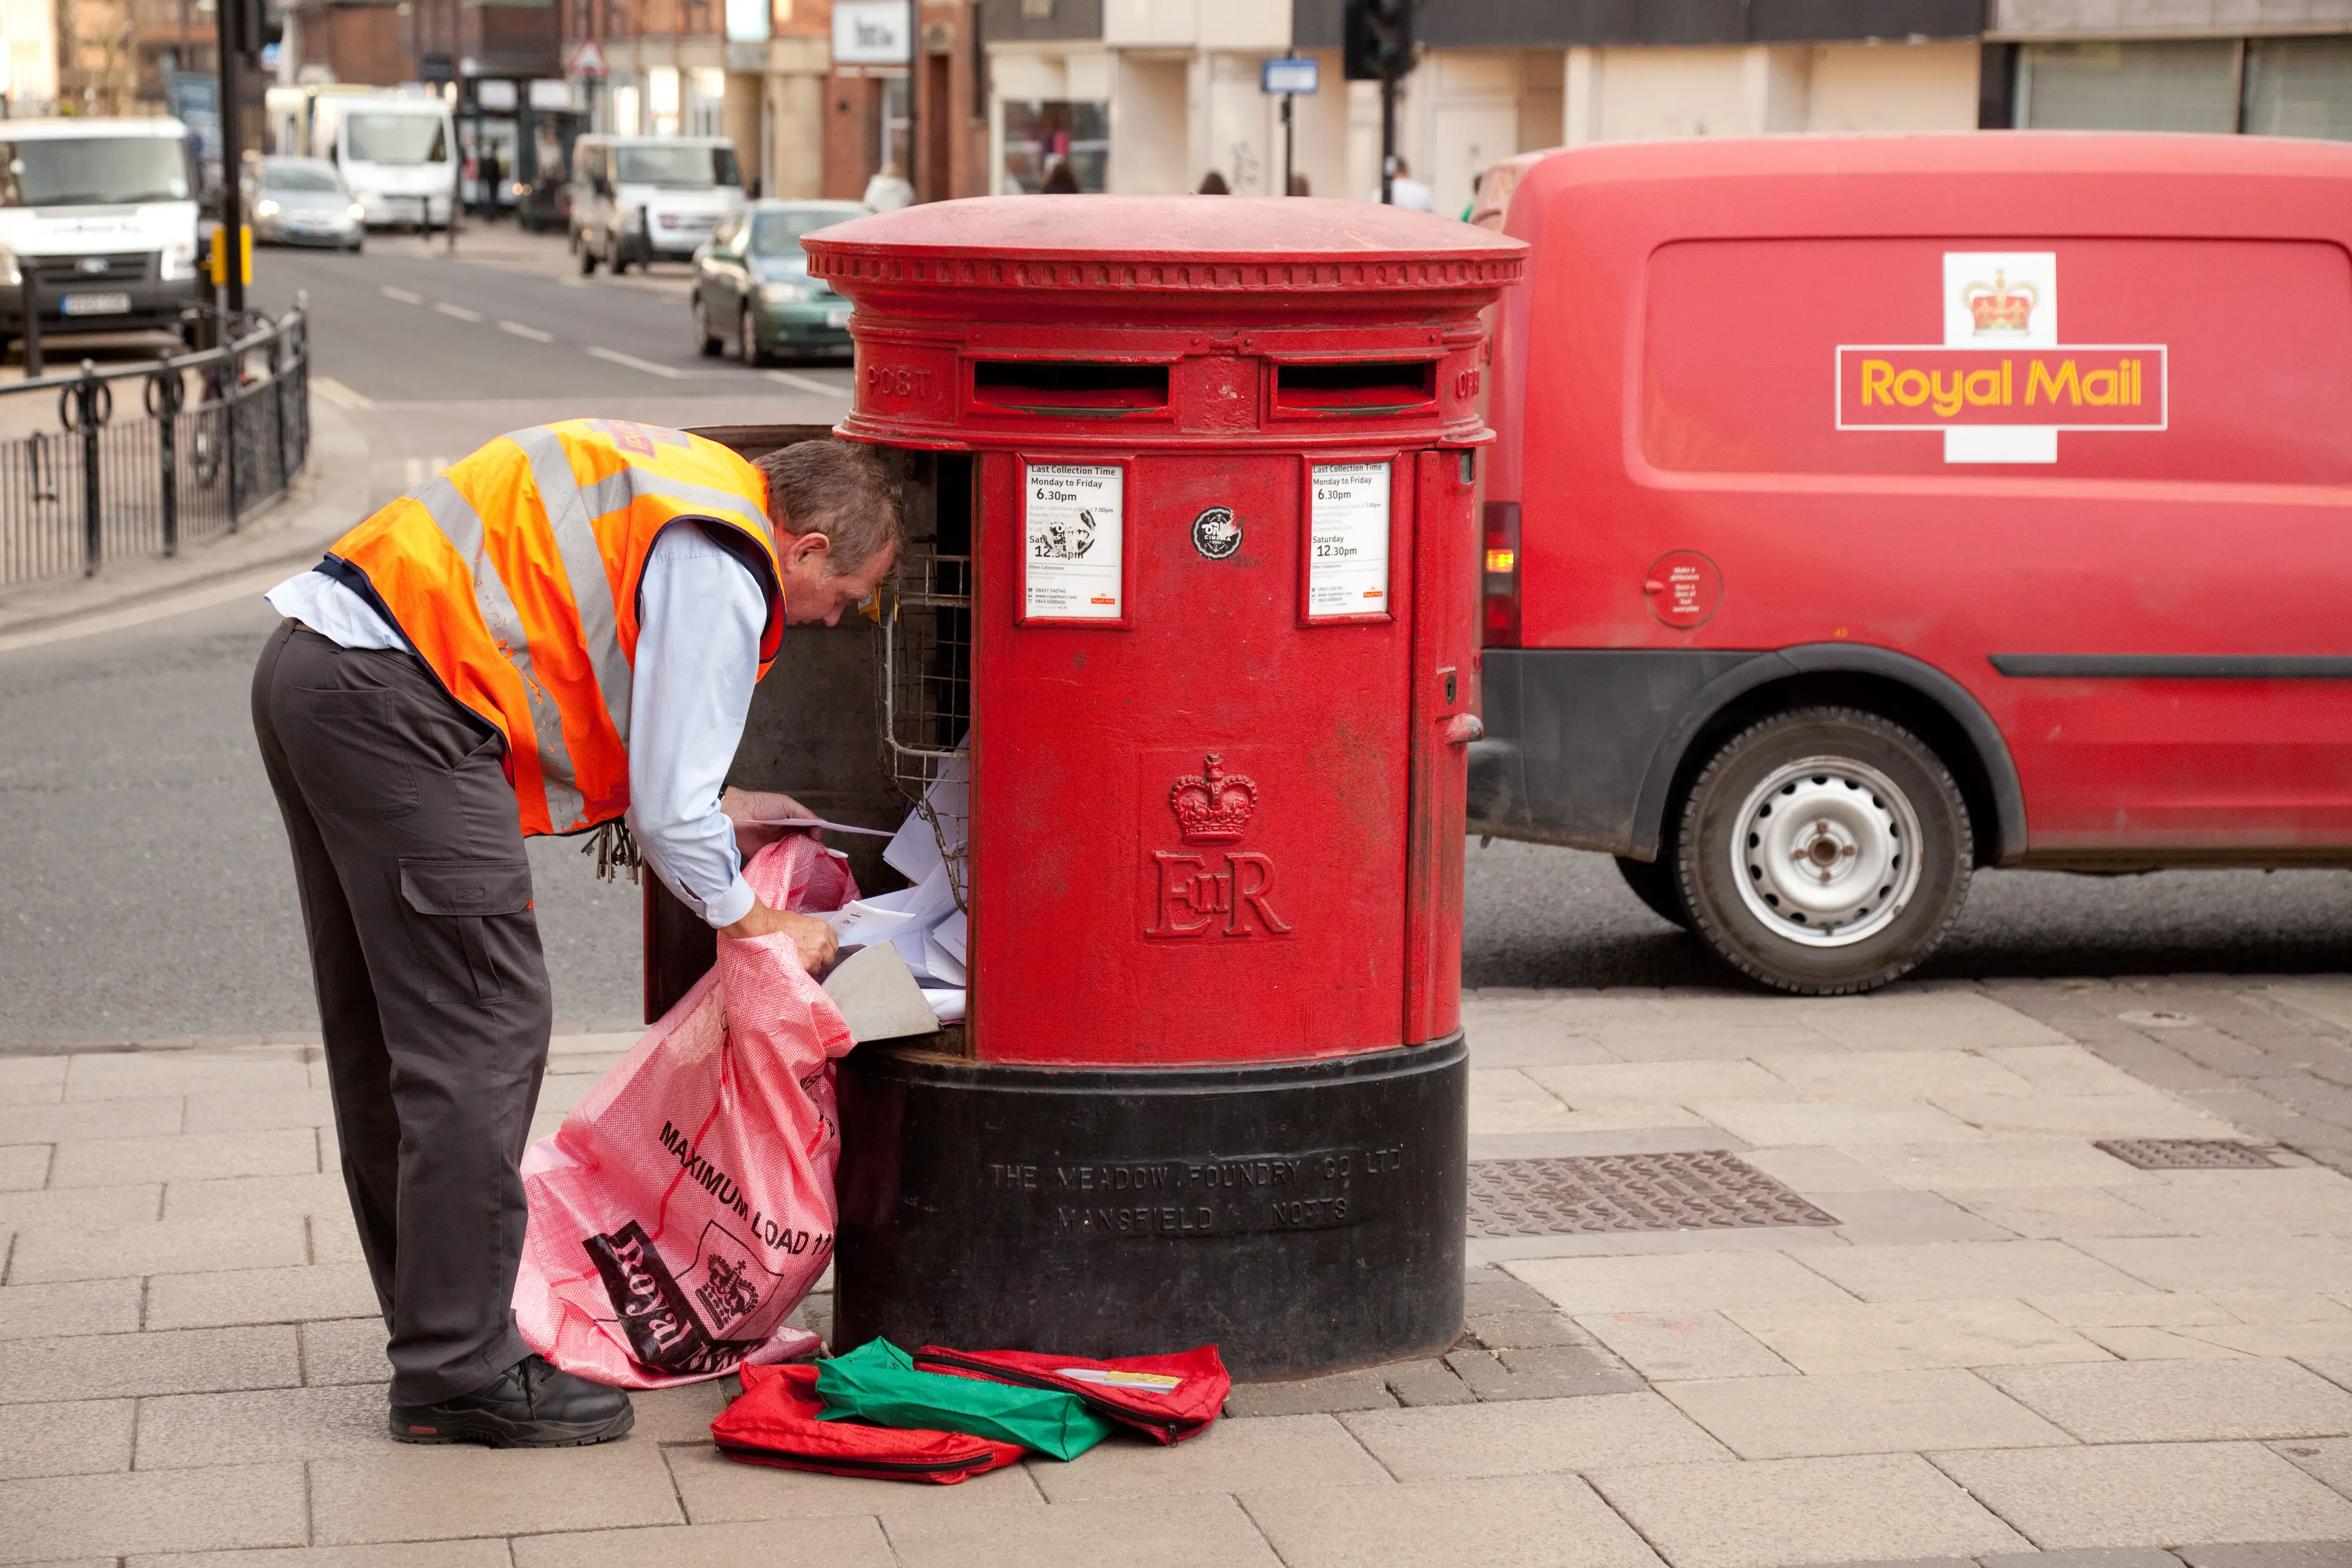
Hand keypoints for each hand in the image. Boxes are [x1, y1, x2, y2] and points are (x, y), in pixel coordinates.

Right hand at [718, 899, 837, 973]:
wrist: (762, 928)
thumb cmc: (776, 922)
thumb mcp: (800, 921)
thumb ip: (812, 932)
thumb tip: (813, 941)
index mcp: (822, 929)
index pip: (833, 945)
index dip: (824, 948)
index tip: (816, 950)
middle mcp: (822, 942)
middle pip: (829, 958)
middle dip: (819, 958)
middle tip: (804, 956)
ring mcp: (814, 956)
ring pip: (817, 968)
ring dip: (809, 966)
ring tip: (794, 960)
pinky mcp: (804, 967)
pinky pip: (808, 974)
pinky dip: (801, 972)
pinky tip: (791, 965)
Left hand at [721, 786, 820, 861]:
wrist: (736, 815)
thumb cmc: (762, 805)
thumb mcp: (787, 805)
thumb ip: (805, 815)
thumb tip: (821, 828)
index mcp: (793, 822)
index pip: (809, 831)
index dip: (815, 835)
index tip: (817, 839)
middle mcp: (787, 836)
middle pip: (804, 845)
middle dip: (809, 849)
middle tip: (813, 853)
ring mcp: (777, 848)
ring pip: (794, 856)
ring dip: (799, 859)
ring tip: (804, 862)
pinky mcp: (767, 858)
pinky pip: (780, 864)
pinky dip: (786, 867)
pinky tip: (792, 868)